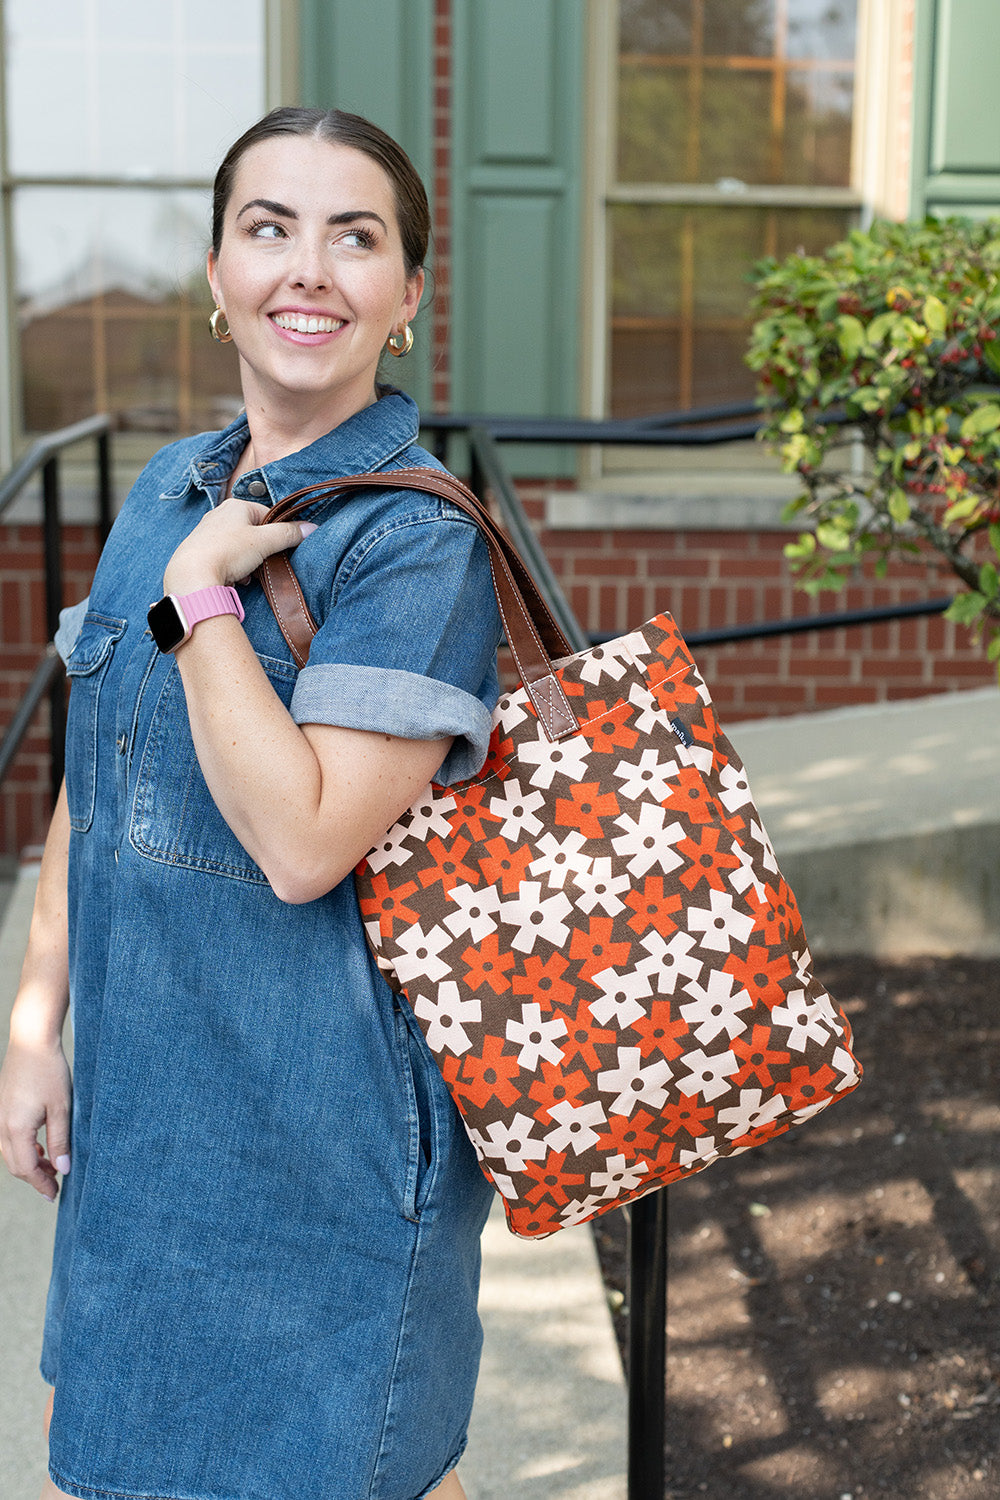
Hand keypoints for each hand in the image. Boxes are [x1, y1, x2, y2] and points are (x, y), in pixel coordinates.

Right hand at [0, 1035, 71, 1201]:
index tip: (55, 1196)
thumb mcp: (61, 1108)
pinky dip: (23, 1149)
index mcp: (16, 1129)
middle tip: (55, 1185)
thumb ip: (60, 1140)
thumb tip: (63, 1169)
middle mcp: (1, 1126)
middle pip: (15, 1165)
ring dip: (29, 1164)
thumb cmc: (49, 1071)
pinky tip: (40, 1147)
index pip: (26, 1169)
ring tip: (51, 1167)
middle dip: (34, 1178)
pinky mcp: (1, 1109)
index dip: (41, 1185)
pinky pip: (7, 1139)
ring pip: (10, 1153)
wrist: (31, 1041)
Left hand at [163, 497, 313, 595]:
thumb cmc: (227, 551)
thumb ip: (288, 534)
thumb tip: (311, 528)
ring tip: (247, 573)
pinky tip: (234, 578)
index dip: (278, 532)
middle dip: (262, 550)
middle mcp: (218, 515)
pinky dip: (233, 567)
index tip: (281, 547)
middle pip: (253, 531)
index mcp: (234, 505)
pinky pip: (225, 557)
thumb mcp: (264, 541)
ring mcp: (207, 533)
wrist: (192, 575)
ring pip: (239, 546)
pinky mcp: (200, 551)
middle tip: (264, 562)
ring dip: (249, 561)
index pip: (267, 514)